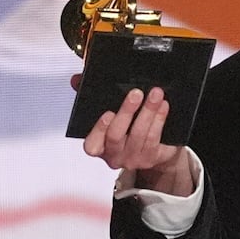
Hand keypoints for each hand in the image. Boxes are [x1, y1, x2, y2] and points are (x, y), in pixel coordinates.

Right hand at [74, 79, 191, 194]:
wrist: (155, 150)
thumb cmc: (126, 129)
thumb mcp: (108, 113)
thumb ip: (90, 96)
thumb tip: (77, 79)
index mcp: (99, 146)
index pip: (91, 145)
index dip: (99, 130)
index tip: (108, 113)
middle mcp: (114, 156)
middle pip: (116, 136)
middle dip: (126, 112)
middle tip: (136, 93)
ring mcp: (134, 159)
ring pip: (139, 135)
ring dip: (148, 111)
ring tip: (155, 94)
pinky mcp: (152, 158)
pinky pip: (155, 138)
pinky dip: (159, 119)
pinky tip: (163, 106)